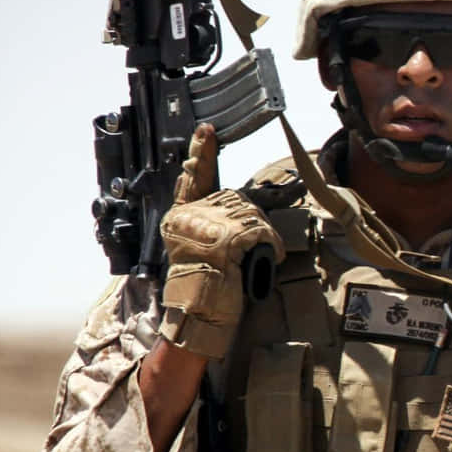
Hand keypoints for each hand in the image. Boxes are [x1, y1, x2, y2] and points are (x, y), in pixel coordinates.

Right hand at [156, 123, 284, 359]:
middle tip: (257, 247)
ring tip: (259, 258)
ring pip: (250, 214)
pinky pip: (260, 231)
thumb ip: (214, 226)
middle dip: (255, 222)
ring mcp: (202, 227)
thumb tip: (242, 211)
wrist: (197, 320)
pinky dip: (272, 245)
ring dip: (265, 235)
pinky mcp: (222, 239)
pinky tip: (269, 259)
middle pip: (236, 199)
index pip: (193, 180)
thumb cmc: (206, 292)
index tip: (206, 130)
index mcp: (179, 218)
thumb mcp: (205, 251)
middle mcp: (186, 218)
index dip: (202, 153)